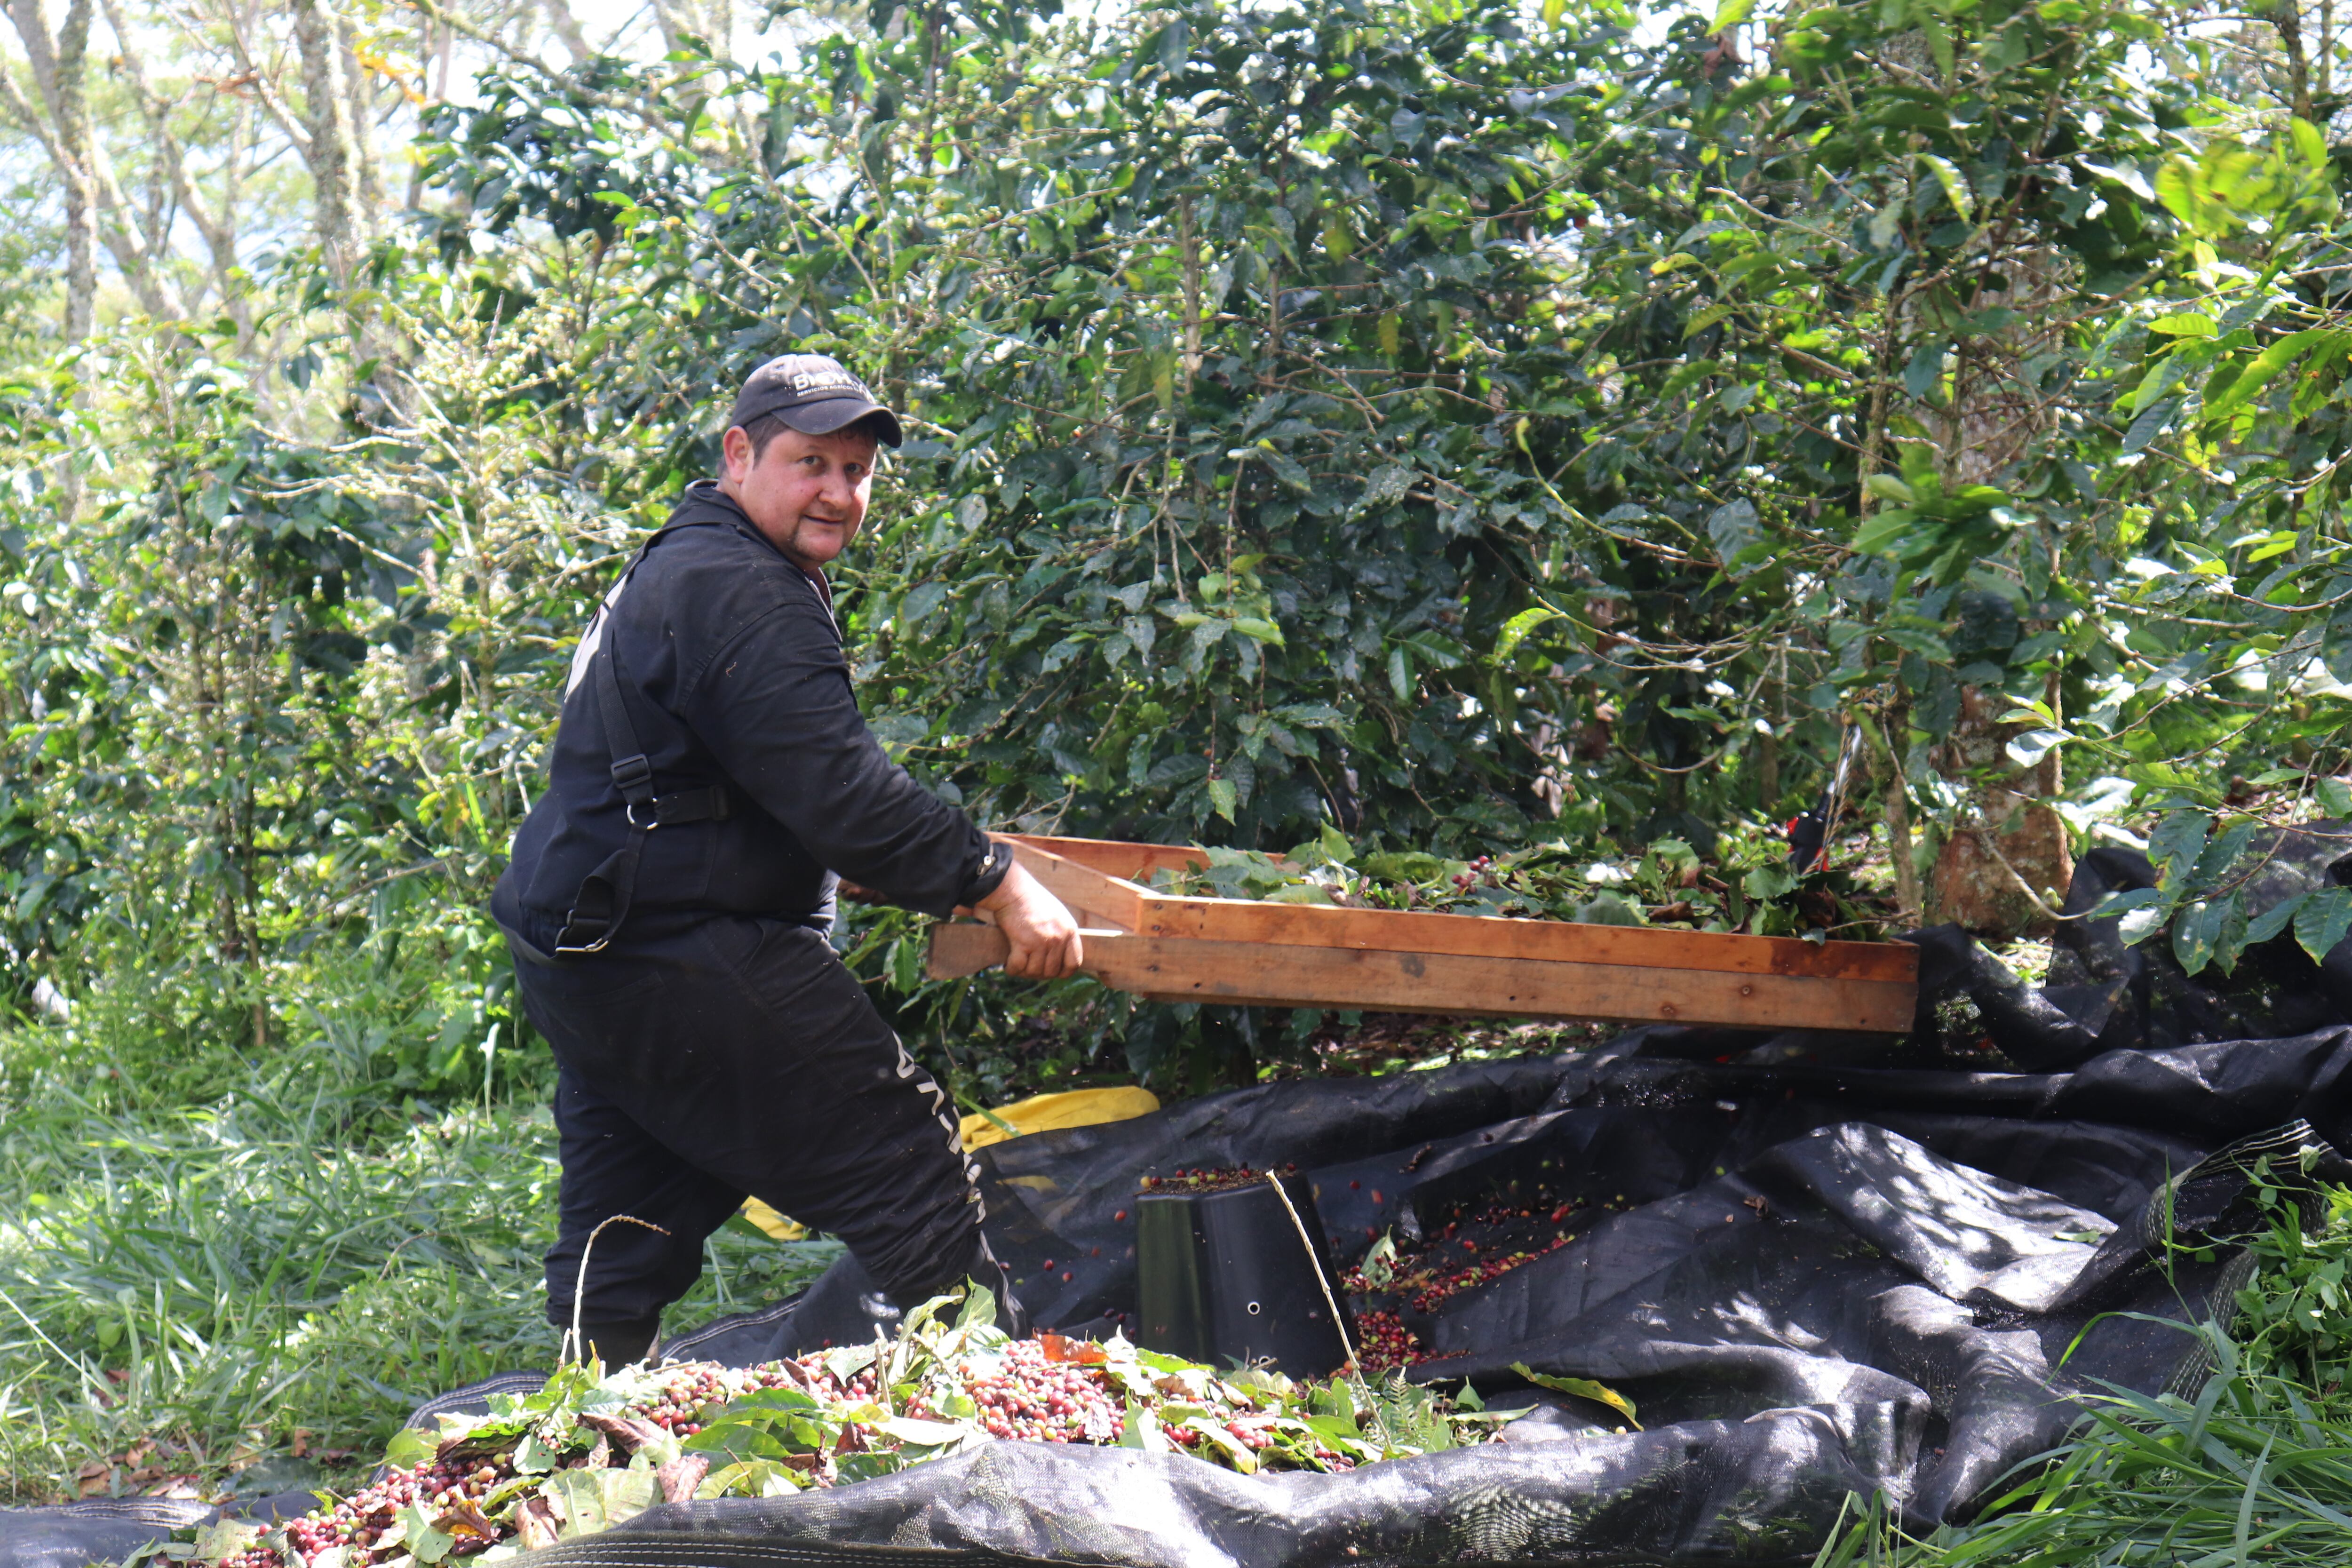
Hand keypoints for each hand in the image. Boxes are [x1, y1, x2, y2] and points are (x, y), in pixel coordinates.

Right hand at [974, 858, 1083, 978]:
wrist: (1013, 890)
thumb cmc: (1032, 900)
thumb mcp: (1057, 915)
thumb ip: (1061, 934)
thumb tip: (1058, 956)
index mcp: (1070, 931)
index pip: (1074, 963)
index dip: (1063, 972)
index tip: (1051, 971)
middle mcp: (1059, 938)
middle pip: (1052, 971)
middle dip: (1039, 973)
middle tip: (1028, 967)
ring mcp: (1042, 942)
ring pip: (1035, 972)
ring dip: (1024, 972)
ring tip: (1017, 964)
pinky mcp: (1024, 943)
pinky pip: (1018, 967)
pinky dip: (1012, 968)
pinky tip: (1008, 964)